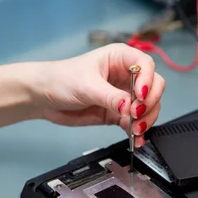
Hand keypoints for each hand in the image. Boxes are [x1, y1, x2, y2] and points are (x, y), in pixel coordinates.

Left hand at [34, 44, 164, 146]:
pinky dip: (138, 132)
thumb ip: (110, 97)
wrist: (43, 98)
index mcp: (120, 58)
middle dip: (149, 102)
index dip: (148, 80)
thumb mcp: (86, 86)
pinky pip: (135, 123)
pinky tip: (135, 140)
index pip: (146, 65)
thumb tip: (129, 107)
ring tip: (135, 130)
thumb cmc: (61, 79)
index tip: (140, 96)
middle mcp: (126, 76)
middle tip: (136, 114)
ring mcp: (124, 96)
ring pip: (149, 107)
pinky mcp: (119, 114)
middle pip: (154, 87)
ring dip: (146, 119)